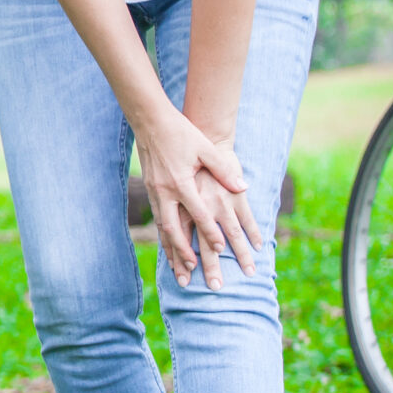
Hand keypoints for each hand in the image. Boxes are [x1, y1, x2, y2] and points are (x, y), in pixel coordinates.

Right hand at [134, 113, 260, 288]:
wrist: (151, 122)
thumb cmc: (182, 133)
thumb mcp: (206, 149)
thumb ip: (224, 170)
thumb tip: (243, 188)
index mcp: (181, 182)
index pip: (199, 214)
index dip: (210, 232)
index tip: (222, 248)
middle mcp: (166, 191)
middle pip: (175, 229)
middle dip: (184, 252)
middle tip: (195, 270)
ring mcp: (155, 192)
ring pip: (163, 228)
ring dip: (171, 250)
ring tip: (179, 269)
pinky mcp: (150, 191)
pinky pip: (158, 220)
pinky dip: (164, 237)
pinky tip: (169, 248)